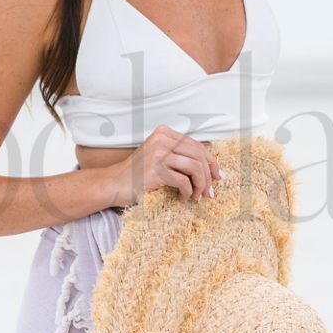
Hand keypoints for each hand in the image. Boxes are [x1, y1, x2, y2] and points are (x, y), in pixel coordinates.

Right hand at [103, 125, 222, 206]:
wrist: (114, 184)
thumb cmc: (139, 174)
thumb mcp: (159, 156)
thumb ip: (180, 155)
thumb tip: (212, 165)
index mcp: (164, 133)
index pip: (197, 145)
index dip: (211, 162)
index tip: (217, 177)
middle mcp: (162, 139)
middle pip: (199, 156)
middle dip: (209, 176)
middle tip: (210, 192)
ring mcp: (158, 154)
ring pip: (195, 168)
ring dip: (200, 186)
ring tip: (197, 197)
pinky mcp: (156, 170)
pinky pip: (183, 182)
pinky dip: (187, 193)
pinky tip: (182, 199)